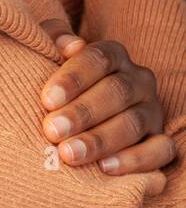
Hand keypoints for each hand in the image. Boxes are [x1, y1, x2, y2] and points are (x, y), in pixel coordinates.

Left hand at [38, 19, 176, 179]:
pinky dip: (135, 160)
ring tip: (69, 154)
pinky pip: (159, 151)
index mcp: (114, 54)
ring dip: (99, 140)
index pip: (98, 59)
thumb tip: (68, 45)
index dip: (72, 78)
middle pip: (115, 92)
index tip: (46, 100)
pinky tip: (105, 168)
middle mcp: (138, 80)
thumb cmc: (60, 84)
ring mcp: (152, 111)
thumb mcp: (52, 54)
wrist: (79, 112)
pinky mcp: (161, 141)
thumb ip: (54, 40)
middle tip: (52, 130)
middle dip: (81, 113)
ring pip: (133, 123)